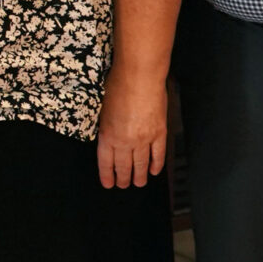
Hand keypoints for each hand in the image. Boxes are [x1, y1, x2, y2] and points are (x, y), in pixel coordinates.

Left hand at [97, 70, 170, 188]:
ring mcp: (144, 138)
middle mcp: (125, 141)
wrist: (140, 76)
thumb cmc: (118, 85)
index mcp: (108, 135)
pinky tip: (153, 171)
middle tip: (124, 185)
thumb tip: (109, 139)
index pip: (106, 162)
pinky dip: (156, 165)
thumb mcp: (103, 108)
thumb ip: (106, 127)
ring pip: (141, 164)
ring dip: (139, 176)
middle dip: (123, 179)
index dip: (107, 175)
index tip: (108, 183)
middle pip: (124, 166)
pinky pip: (158, 154)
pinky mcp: (159, 132)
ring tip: (139, 183)